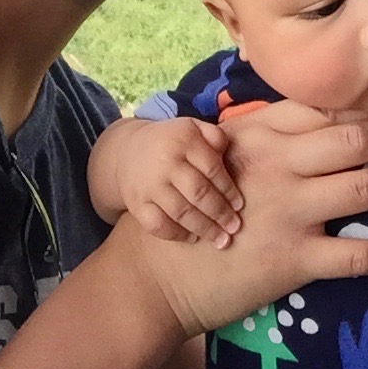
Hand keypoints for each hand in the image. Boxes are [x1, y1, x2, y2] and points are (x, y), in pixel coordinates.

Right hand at [116, 118, 242, 248]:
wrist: (127, 150)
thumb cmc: (172, 142)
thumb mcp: (192, 128)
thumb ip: (215, 136)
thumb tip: (230, 154)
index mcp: (183, 141)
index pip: (212, 169)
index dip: (228, 189)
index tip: (240, 205)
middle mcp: (165, 163)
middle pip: (198, 193)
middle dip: (220, 213)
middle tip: (235, 227)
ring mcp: (149, 185)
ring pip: (180, 212)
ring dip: (204, 228)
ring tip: (221, 240)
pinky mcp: (136, 204)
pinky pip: (157, 224)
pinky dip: (176, 234)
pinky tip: (193, 238)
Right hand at [134, 100, 367, 335]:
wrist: (154, 271)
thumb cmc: (191, 206)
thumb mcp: (222, 152)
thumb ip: (268, 131)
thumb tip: (318, 113)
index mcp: (262, 132)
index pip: (332, 108)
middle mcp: (278, 164)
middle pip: (360, 139)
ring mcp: (287, 210)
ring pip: (367, 185)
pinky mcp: (292, 260)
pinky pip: (359, 255)